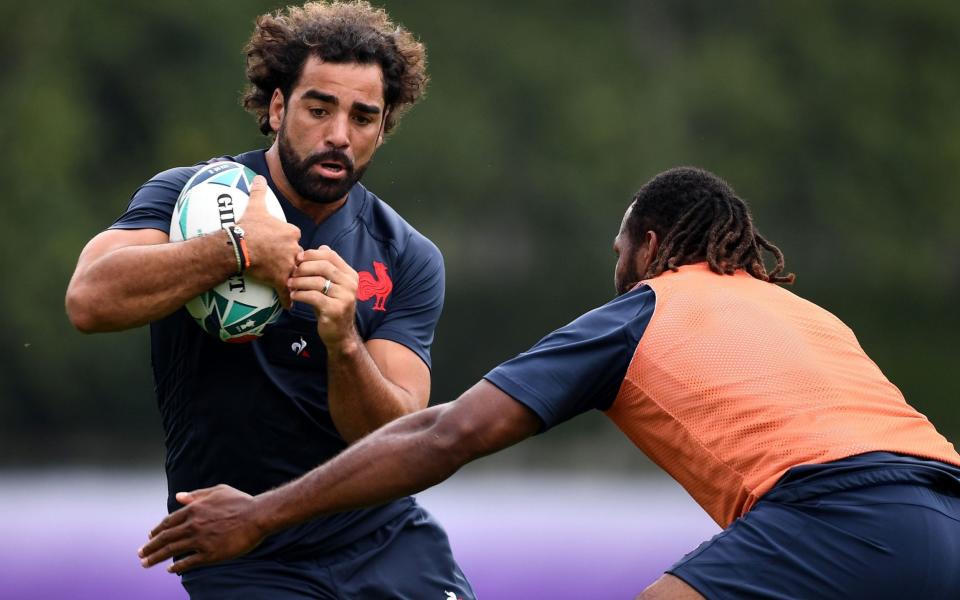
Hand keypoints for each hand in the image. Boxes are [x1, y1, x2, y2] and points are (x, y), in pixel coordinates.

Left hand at [138, 484, 264, 573]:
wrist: (257, 516)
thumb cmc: (240, 502)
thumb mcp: (217, 491)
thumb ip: (196, 495)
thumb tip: (178, 497)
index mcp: (194, 509)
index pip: (168, 522)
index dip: (157, 531)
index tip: (150, 537)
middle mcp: (193, 525)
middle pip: (165, 538)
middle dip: (150, 547)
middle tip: (140, 554)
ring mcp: (200, 540)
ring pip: (172, 551)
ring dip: (156, 558)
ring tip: (146, 563)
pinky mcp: (210, 554)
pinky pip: (188, 562)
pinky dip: (177, 567)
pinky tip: (170, 570)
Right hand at [238, 176, 302, 307]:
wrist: (237, 246)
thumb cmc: (246, 226)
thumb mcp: (254, 206)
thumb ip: (258, 191)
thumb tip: (258, 177)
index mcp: (290, 232)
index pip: (295, 237)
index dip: (289, 242)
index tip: (283, 245)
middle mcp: (293, 249)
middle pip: (298, 257)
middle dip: (294, 261)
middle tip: (285, 265)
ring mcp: (288, 265)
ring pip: (295, 274)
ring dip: (294, 279)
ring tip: (291, 284)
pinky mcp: (280, 279)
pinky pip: (287, 292)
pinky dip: (289, 299)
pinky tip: (289, 306)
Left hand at [289, 246, 360, 347]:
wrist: (340, 334)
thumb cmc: (332, 307)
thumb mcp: (333, 286)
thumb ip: (328, 268)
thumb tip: (321, 247)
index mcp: (350, 275)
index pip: (331, 255)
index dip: (312, 254)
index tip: (297, 258)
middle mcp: (350, 284)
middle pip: (324, 266)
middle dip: (304, 267)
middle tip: (291, 272)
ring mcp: (345, 297)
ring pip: (317, 281)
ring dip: (299, 282)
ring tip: (289, 284)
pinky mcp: (335, 310)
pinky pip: (313, 297)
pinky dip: (300, 295)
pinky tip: (293, 296)